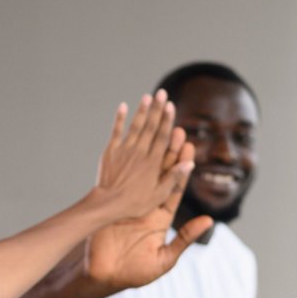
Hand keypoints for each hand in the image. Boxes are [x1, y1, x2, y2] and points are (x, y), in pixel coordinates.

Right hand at [85, 113, 213, 290]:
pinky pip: (118, 182)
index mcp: (161, 218)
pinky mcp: (111, 206)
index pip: (174, 188)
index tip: (189, 147)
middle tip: (176, 130)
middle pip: (160, 175)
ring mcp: (128, 205)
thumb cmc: (135, 273)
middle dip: (168, 153)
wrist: (104, 277)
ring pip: (141, 174)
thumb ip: (185, 238)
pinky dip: (122, 163)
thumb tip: (208, 220)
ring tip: (156, 131)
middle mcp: (146, 207)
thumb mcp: (164, 259)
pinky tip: (126, 144)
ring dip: (149, 153)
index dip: (182, 168)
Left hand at [92, 90, 194, 221]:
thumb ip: (173, 177)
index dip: (167, 120)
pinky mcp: (111, 151)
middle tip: (162, 93)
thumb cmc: (135, 203)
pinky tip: (123, 106)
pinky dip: (119, 119)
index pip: (162, 137)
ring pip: (135, 126)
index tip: (171, 106)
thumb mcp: (158, 195)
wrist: (107, 204)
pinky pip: (116, 132)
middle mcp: (140, 152)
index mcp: (153, 162)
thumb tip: (189, 163)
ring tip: (147, 96)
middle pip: (150, 127)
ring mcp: (124, 150)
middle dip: (157, 109)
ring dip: (142, 111)